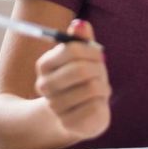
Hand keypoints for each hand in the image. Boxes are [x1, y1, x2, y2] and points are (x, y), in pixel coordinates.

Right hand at [34, 19, 110, 140]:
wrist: (79, 113)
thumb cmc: (83, 80)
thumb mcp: (84, 57)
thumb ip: (82, 40)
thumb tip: (80, 25)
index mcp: (44, 65)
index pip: (71, 49)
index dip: (91, 50)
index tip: (99, 55)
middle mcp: (44, 86)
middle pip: (81, 70)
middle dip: (99, 69)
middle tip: (102, 73)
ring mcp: (54, 106)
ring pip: (91, 88)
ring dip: (103, 87)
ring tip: (100, 89)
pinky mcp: (67, 123)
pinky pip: (95, 107)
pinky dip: (102, 103)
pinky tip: (96, 104)